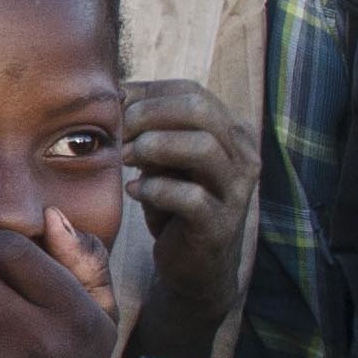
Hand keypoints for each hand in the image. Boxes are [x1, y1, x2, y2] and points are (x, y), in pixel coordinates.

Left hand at [120, 80, 254, 308]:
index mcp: (232, 131)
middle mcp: (244, 155)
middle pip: (199, 109)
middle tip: (118, 132)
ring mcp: (237, 190)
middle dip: (148, 114)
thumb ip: (149, 128)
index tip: (113, 109)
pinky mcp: (221, 224)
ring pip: (201, 147)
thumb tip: (117, 93)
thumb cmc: (172, 203)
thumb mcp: (161, 159)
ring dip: (152, 147)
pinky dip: (155, 189)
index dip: (147, 94)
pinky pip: (191, 196)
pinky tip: (135, 191)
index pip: (191, 91)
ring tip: (125, 159)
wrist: (193, 266)